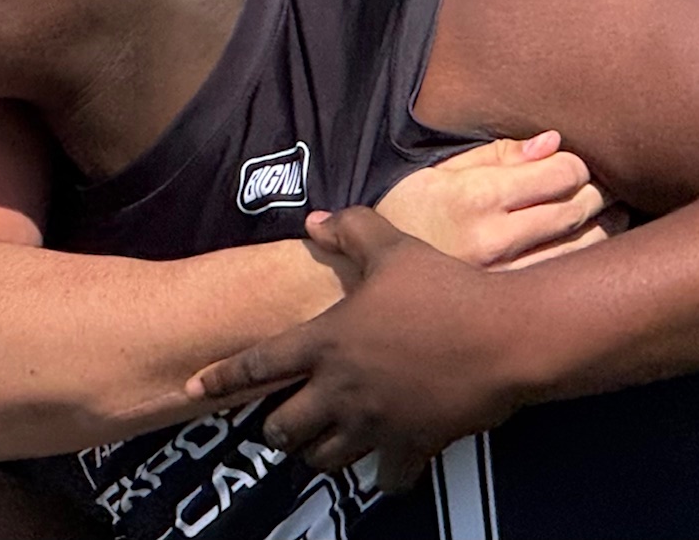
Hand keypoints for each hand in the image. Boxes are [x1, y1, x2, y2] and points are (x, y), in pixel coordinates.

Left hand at [188, 208, 525, 492]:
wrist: (503, 335)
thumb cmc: (444, 288)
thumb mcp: (394, 248)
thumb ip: (350, 231)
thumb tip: (314, 220)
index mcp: (326, 341)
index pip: (256, 364)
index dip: (221, 377)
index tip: (195, 388)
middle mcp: (340, 390)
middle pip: (282, 429)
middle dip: (277, 427)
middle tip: (284, 419)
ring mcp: (374, 424)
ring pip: (323, 459)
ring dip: (319, 452)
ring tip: (325, 441)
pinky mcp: (411, 446)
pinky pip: (384, 478)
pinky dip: (382, 474)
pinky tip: (386, 463)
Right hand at [375, 131, 624, 269]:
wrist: (357, 283)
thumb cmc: (400, 218)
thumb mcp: (435, 172)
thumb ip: (496, 155)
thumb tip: (553, 142)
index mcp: (477, 196)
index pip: (563, 172)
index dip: (580, 164)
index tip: (576, 165)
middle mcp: (494, 239)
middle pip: (579, 207)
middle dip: (600, 192)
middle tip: (606, 187)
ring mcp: (502, 279)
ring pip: (583, 250)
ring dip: (606, 228)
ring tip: (611, 216)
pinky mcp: (505, 308)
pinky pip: (564, 283)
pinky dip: (586, 265)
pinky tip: (588, 253)